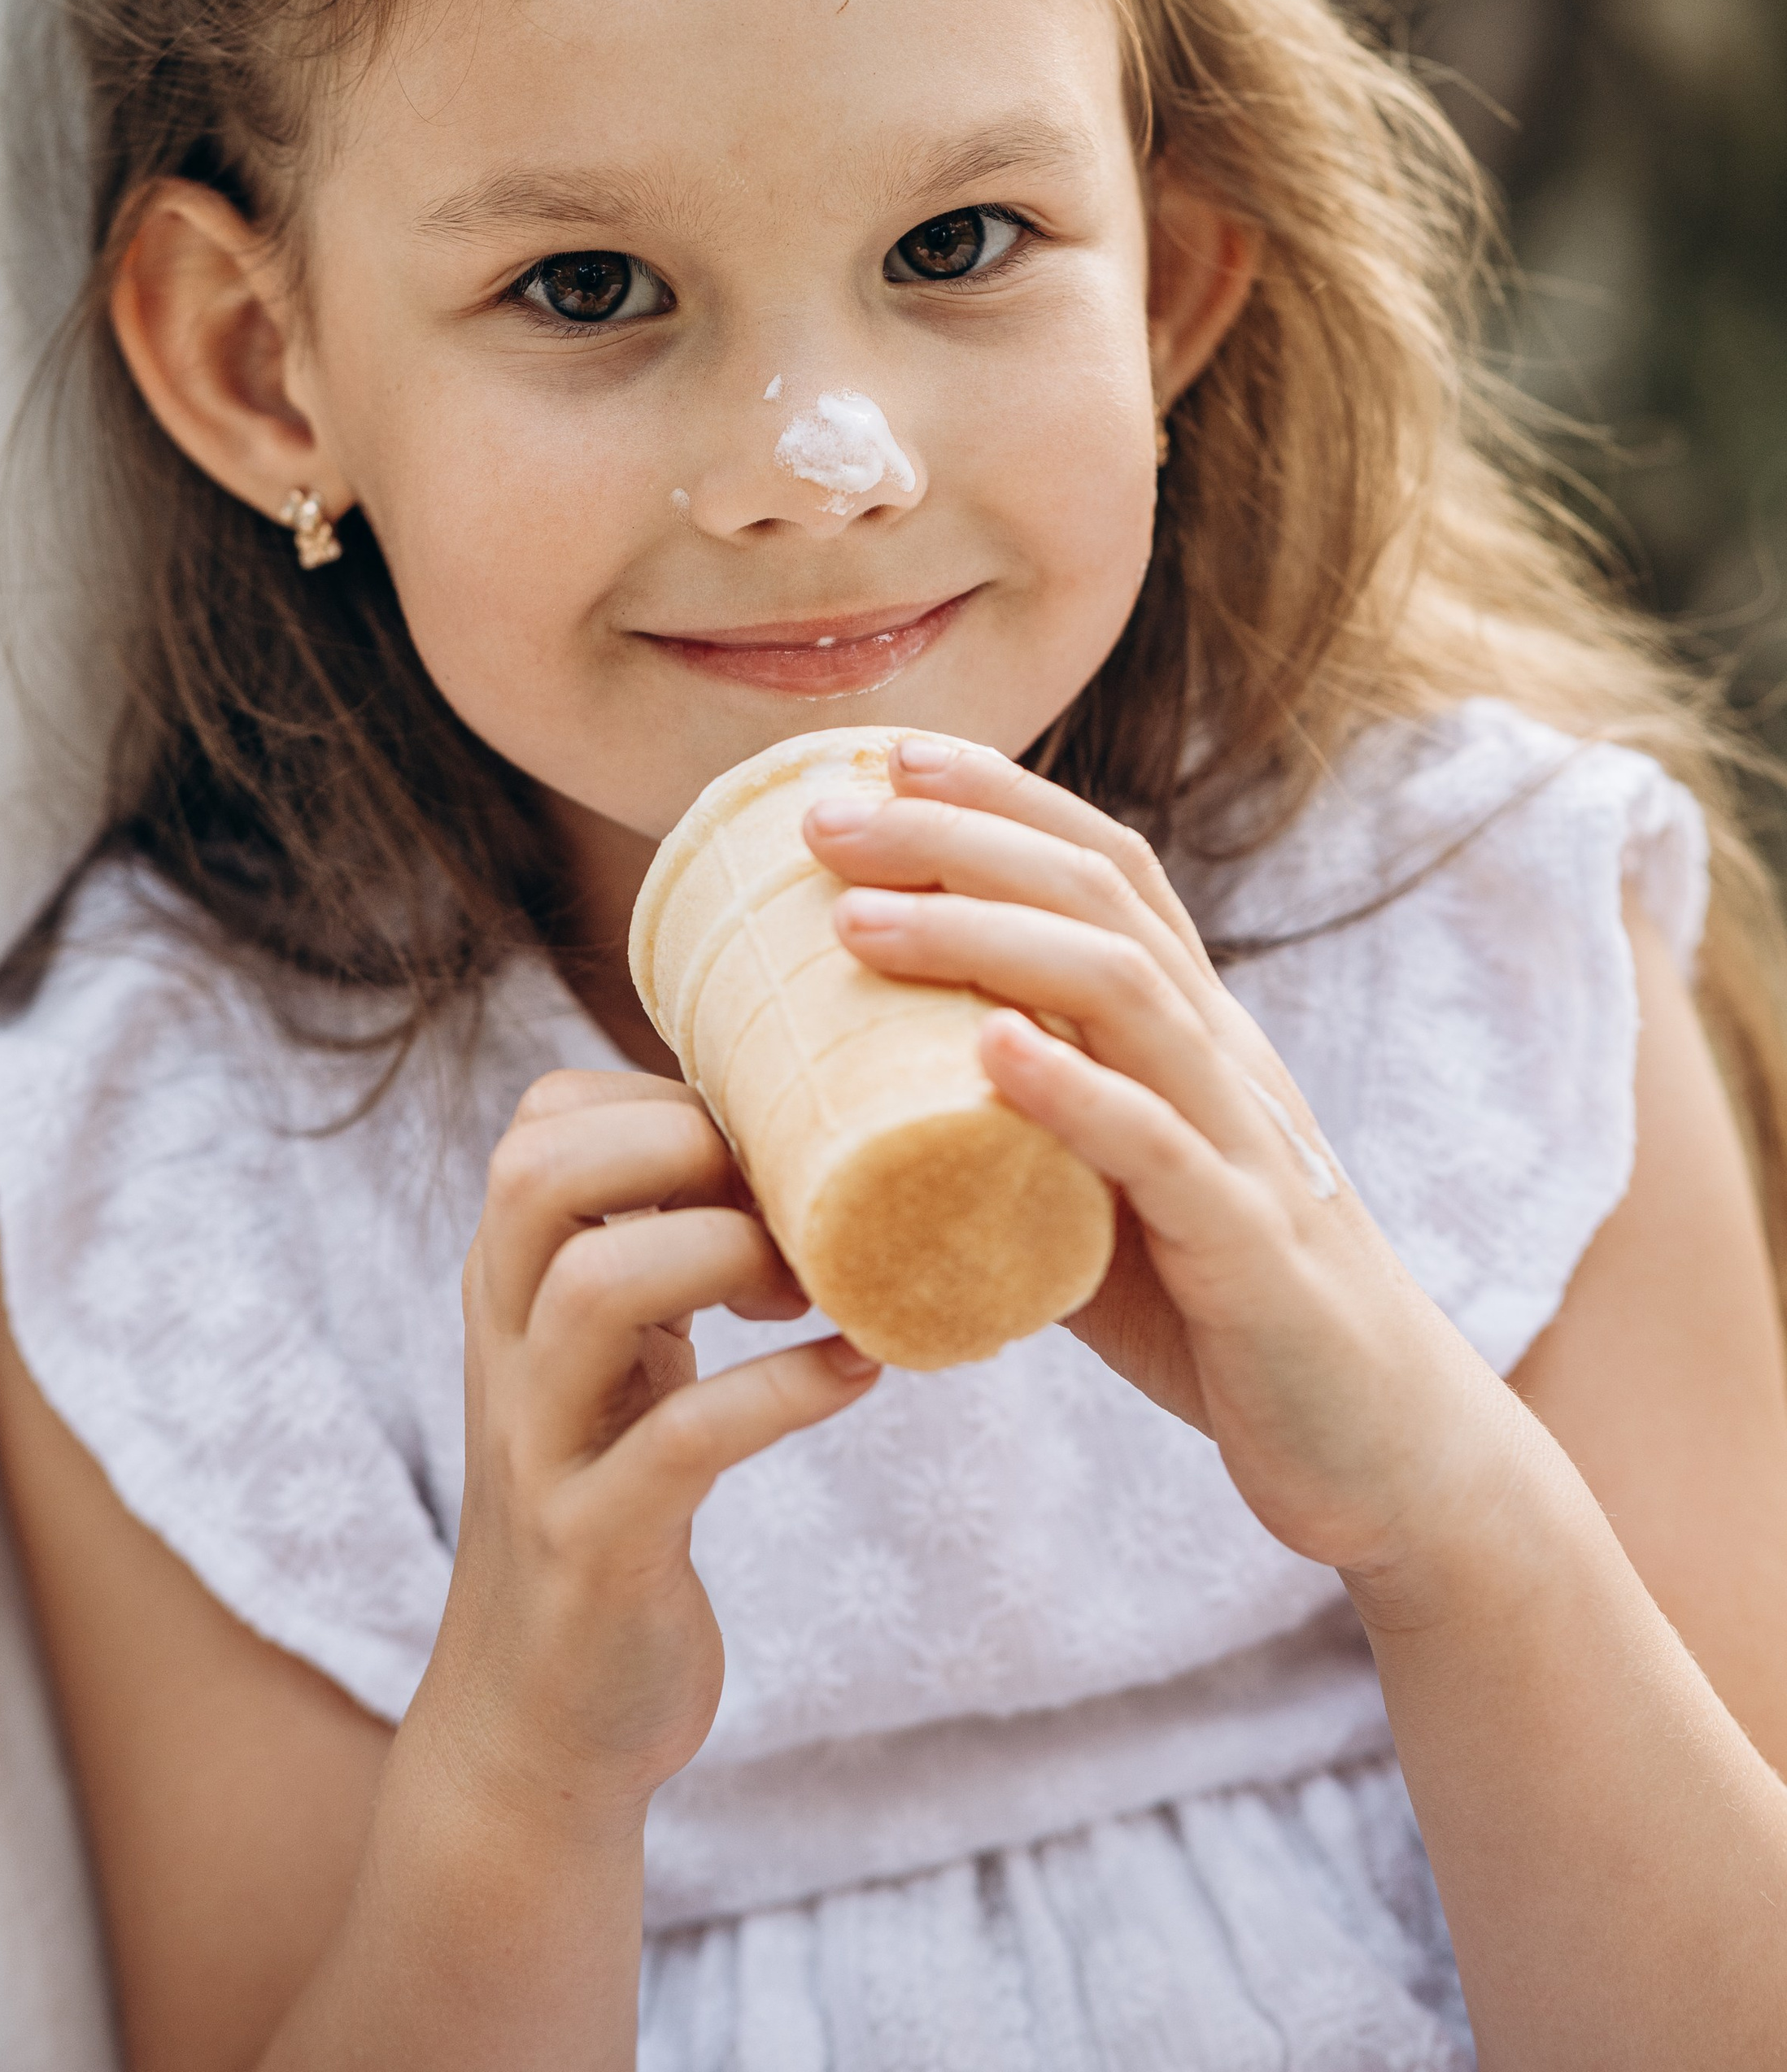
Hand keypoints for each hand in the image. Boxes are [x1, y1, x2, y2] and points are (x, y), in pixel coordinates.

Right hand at [422, 1068, 877, 1835]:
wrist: (539, 1723)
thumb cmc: (606, 1502)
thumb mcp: (604, 1362)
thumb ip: (645, 1249)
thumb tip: (777, 1134)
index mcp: (509, 1289)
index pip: (540, 1123)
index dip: (657, 1098)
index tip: (755, 1152)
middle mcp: (505, 1350)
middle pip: (538, 1174)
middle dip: (677, 1145)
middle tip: (784, 1200)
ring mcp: (540, 1450)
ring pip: (595, 1287)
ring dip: (725, 1255)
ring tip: (813, 1287)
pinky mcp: (593, 1548)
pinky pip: (684, 1441)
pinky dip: (784, 1393)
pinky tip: (857, 1373)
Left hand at [801, 741, 1518, 1596]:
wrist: (1379, 1448)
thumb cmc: (1221, 1315)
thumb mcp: (1103, 1194)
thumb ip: (1009, 1138)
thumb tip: (847, 1119)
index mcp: (1192, 1033)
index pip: (1105, 866)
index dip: (1001, 796)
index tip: (886, 755)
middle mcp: (1223, 1058)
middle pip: (1097, 895)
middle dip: (957, 838)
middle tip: (825, 818)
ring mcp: (1244, 1143)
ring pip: (1123, 991)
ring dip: (982, 938)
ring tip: (858, 922)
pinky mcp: (1251, 1247)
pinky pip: (1162, 1148)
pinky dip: (1074, 1091)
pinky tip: (991, 1055)